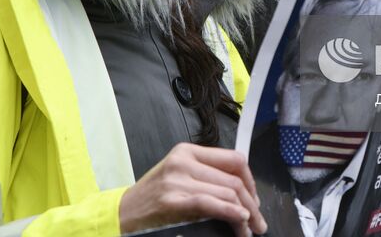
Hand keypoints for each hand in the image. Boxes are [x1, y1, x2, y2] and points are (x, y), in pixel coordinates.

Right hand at [118, 142, 266, 236]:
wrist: (122, 214)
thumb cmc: (151, 199)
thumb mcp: (178, 176)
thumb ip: (206, 176)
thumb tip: (241, 193)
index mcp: (187, 151)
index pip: (233, 159)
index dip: (251, 181)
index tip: (255, 199)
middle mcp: (183, 161)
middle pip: (234, 179)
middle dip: (252, 204)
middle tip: (258, 223)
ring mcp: (178, 179)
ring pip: (227, 193)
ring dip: (245, 215)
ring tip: (250, 230)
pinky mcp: (174, 200)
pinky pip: (212, 204)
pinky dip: (232, 214)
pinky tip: (240, 223)